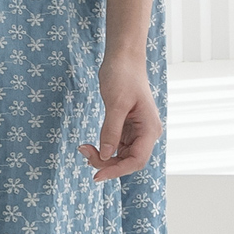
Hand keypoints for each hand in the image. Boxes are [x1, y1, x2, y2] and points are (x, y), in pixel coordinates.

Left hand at [78, 48, 162, 181]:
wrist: (123, 57)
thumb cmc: (123, 75)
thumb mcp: (116, 103)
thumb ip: (111, 131)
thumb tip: (105, 155)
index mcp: (150, 129)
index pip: (136, 160)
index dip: (117, 171)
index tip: (96, 176)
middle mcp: (146, 133)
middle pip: (128, 161)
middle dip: (106, 162)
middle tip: (84, 152)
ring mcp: (137, 130)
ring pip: (121, 155)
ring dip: (103, 157)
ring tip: (84, 148)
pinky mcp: (127, 126)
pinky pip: (116, 145)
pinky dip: (103, 148)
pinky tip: (91, 145)